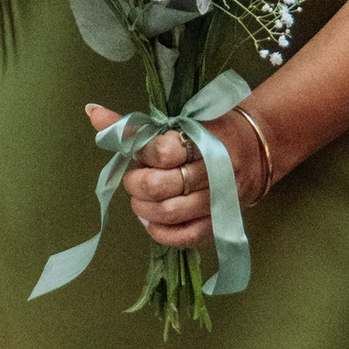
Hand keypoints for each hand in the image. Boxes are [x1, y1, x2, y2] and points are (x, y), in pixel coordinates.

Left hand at [84, 107, 273, 250]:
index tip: (140, 154)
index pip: (161, 151)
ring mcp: (218, 201)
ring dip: (143, 208)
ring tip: (142, 199)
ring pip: (167, 213)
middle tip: (137, 178)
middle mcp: (214, 171)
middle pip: (158, 186)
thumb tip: (92, 112)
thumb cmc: (208, 133)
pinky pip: (184, 237)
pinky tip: (153, 220)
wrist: (256, 150)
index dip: (141, 155)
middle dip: (136, 184)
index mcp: (203, 140)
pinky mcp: (219, 224)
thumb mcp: (178, 122)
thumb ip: (135, 125)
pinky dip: (159, 232)